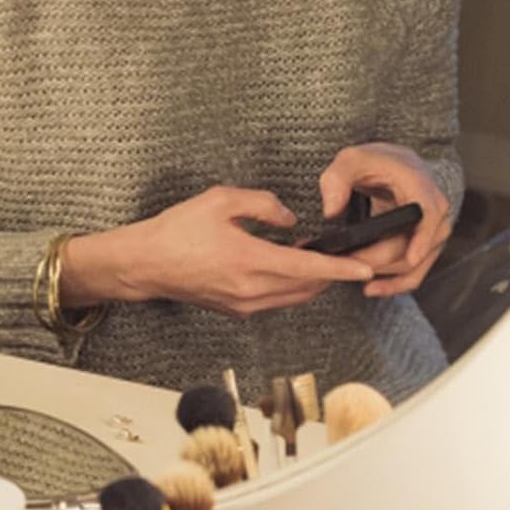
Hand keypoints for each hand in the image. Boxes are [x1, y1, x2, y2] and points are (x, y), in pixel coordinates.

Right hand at [104, 186, 373, 316]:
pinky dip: (291, 287)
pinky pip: (274, 301)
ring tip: (322, 259)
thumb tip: (289, 219)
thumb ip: (263, 205)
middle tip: (349, 255)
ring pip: (293, 297)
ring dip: (312, 281)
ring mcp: (242, 304)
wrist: (144, 264)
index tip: (365, 268)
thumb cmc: (175, 231)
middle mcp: (249, 290)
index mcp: (250, 261)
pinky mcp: (234, 309)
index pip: (308, 268)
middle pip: (307, 288)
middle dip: (332, 274)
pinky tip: (292, 269)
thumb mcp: (222, 201)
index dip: (341, 268)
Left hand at [319, 143, 451, 297]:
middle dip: (381, 260)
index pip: (429, 213)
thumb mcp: (350, 160)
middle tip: (347, 266)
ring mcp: (431, 231)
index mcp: (419, 185)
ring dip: (386, 276)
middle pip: (415, 245)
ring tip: (354, 278)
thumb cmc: (372, 163)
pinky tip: (372, 290)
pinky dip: (396, 285)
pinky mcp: (422, 246)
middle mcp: (433, 209)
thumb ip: (337, 179)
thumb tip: (331, 211)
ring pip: (417, 264)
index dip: (423, 237)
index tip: (413, 258)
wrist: (390, 167)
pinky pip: (415, 272)